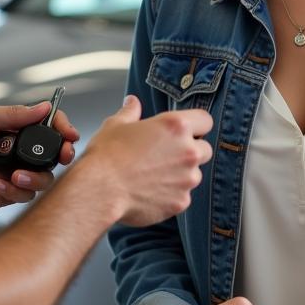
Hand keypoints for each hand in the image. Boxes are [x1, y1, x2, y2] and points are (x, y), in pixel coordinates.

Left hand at [0, 101, 79, 213]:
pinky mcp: (7, 193)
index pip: (47, 126)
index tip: (69, 134)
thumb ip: (15, 113)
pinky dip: (13, 190)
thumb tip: (45, 107)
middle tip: (62, 156)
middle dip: (62, 154)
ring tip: (15, 175)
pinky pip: (24, 195)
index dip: (62, 128)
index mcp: (14, 129)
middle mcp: (18, 151)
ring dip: (34, 177)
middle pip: (53, 153)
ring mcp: (14, 172)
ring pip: (43, 177)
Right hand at [78, 96, 212, 226]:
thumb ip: (130, 112)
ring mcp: (187, 179)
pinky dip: (171, 195)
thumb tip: (132, 102)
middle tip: (166, 155)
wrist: (99, 190)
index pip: (205, 121)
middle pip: (204, 149)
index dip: (196, 125)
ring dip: (181, 175)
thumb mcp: (116, 125)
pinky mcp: (181, 202)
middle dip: (190, 151)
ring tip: (153, 176)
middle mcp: (188, 151)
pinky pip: (183, 196)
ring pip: (194, 175)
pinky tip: (150, 192)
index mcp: (176, 126)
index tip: (186, 131)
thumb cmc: (107, 155)